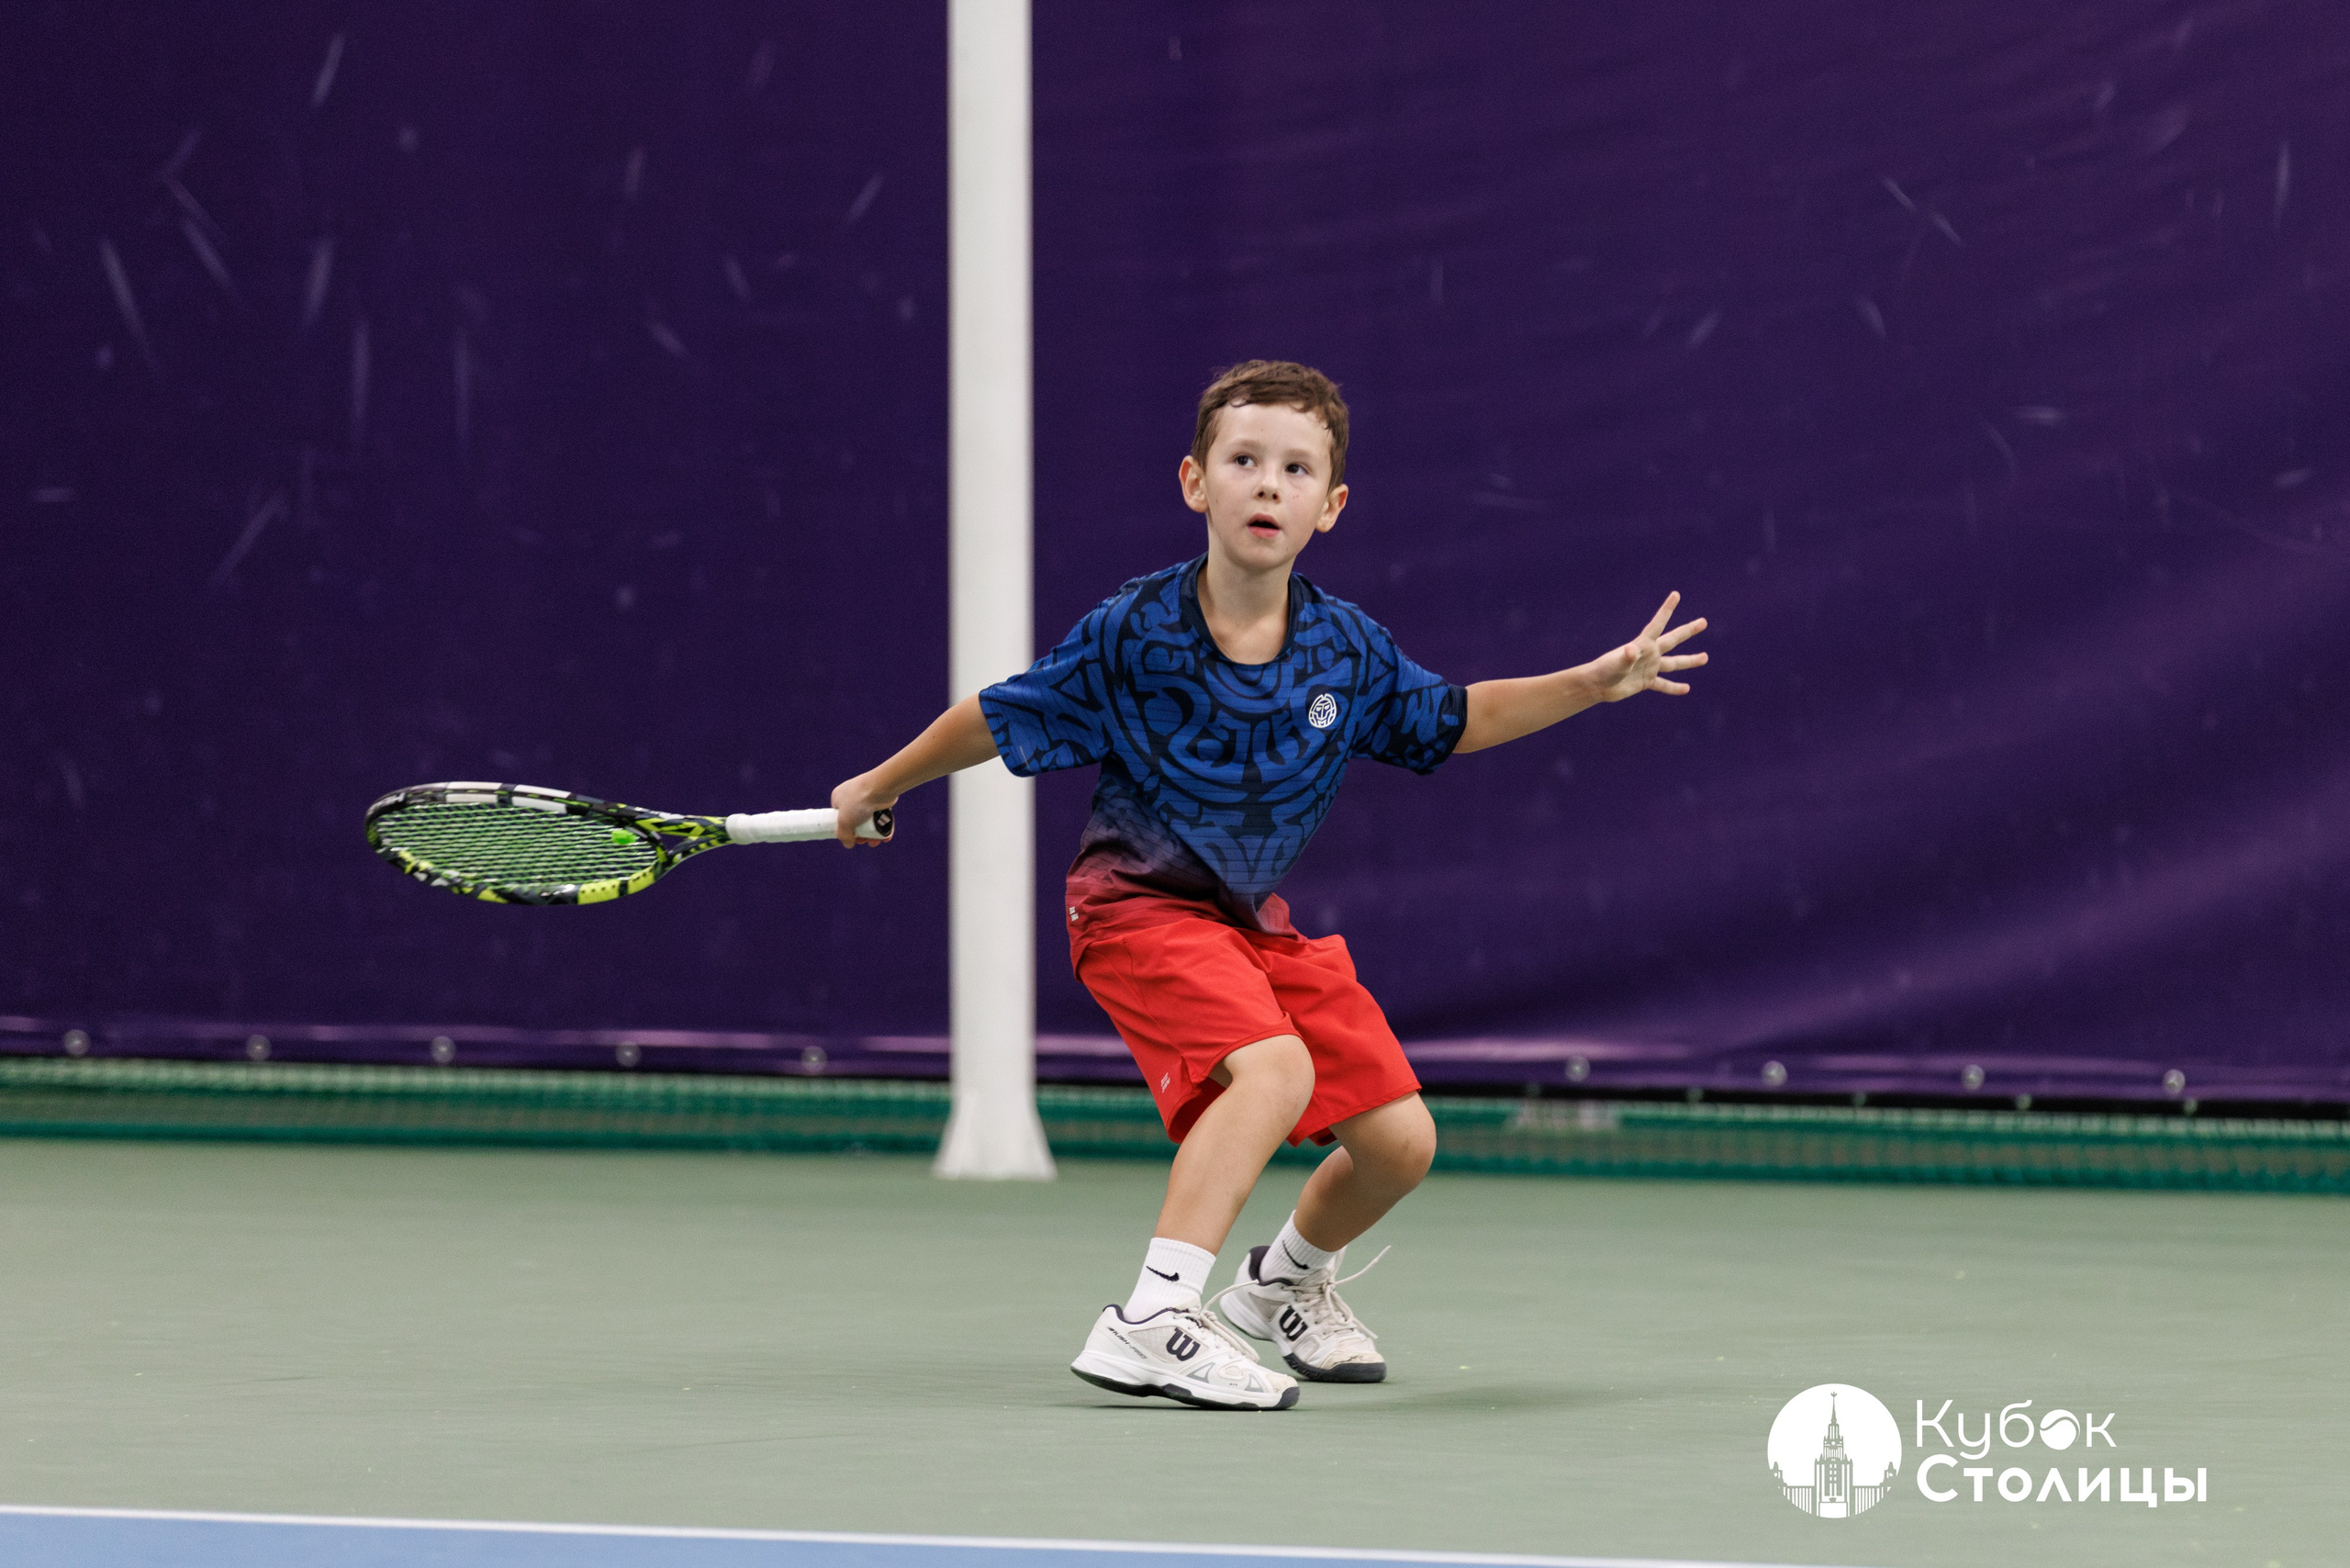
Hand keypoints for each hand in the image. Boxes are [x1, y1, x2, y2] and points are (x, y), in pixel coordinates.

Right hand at [829, 772, 897, 847]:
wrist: (881, 788)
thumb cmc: (858, 801)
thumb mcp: (844, 822)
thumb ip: (843, 835)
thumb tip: (849, 844)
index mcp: (839, 797)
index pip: (838, 816)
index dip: (844, 829)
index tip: (851, 838)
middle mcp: (852, 796)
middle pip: (855, 820)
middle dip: (860, 834)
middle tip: (865, 841)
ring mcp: (867, 797)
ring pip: (869, 819)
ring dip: (872, 833)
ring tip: (876, 841)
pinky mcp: (881, 799)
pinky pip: (880, 815)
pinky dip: (882, 826)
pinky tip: (885, 837)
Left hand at [1590, 592, 1707, 700]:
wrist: (1597, 685)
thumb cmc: (1605, 670)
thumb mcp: (1616, 663)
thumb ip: (1626, 657)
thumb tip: (1631, 650)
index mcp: (1643, 644)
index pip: (1658, 624)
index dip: (1667, 609)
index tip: (1676, 594)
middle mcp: (1649, 654)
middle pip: (1673, 640)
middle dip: (1688, 630)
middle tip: (1703, 622)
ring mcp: (1649, 668)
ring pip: (1674, 663)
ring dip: (1690, 661)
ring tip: (1705, 657)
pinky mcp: (1646, 682)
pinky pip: (1664, 684)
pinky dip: (1674, 687)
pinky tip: (1686, 689)